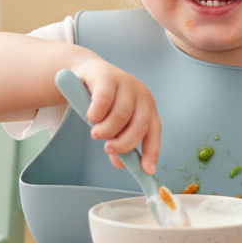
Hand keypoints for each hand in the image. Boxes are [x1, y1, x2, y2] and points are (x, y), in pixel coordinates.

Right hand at [71, 57, 161, 172]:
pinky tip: (91, 116)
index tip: (146, 170)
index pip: (154, 132)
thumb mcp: (114, 123)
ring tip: (96, 134)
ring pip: (121, 115)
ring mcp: (126, 83)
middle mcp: (141, 94)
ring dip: (107, 130)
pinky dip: (96, 114)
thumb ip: (118, 141)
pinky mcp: (107, 77)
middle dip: (124, 143)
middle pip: (139, 125)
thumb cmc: (104, 101)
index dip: (151, 152)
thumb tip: (120, 164)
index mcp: (147, 107)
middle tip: (109, 149)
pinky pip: (104, 101)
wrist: (87, 73)